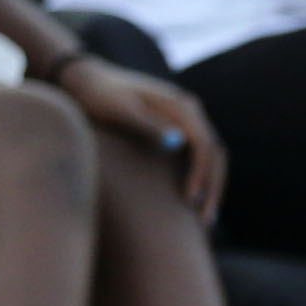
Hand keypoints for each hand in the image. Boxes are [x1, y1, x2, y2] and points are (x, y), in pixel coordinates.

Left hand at [52, 54, 227, 219]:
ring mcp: (186, 121)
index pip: (204, 144)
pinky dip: (202, 182)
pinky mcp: (179, 131)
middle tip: (203, 222)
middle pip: (216, 154)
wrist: (89, 83)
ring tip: (203, 222)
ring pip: (213, 158)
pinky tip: (193, 205)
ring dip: (212, 189)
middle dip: (213, 189)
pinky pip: (200, 159)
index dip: (201, 174)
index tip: (188, 201)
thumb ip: (148, 124)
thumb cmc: (101, 97)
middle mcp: (190, 112)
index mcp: (180, 106)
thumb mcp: (121, 109)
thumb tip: (179, 142)